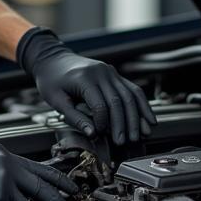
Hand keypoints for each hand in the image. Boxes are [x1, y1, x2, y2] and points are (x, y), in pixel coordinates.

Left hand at [17, 27, 152, 143]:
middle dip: (124, 123)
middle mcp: (101, 73)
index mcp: (84, 78)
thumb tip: (92, 134)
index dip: (103, 122)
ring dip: (137, 116)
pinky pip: (132, 90)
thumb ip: (74, 117)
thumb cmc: (51, 80)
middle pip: (118, 100)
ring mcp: (110, 72)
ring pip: (130, 95)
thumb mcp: (55, 99)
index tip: (101, 134)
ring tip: (142, 134)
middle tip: (126, 141)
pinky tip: (149, 119)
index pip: (100, 103)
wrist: (52, 58)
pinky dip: (142, 105)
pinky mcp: (115, 75)